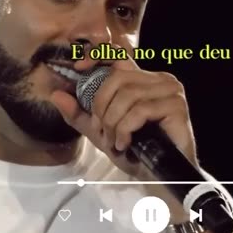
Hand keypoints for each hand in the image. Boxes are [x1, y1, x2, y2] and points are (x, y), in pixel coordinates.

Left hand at [50, 53, 197, 179]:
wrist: (158, 177)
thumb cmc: (135, 153)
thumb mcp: (101, 132)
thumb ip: (80, 114)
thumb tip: (56, 94)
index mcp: (143, 80)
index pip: (119, 54)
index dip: (97, 55)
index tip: (79, 68)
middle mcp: (159, 79)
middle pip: (118, 77)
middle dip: (101, 106)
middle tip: (102, 130)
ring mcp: (171, 90)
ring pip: (128, 94)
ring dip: (113, 122)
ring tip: (115, 142)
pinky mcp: (177, 105)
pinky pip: (140, 110)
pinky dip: (126, 128)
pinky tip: (126, 144)